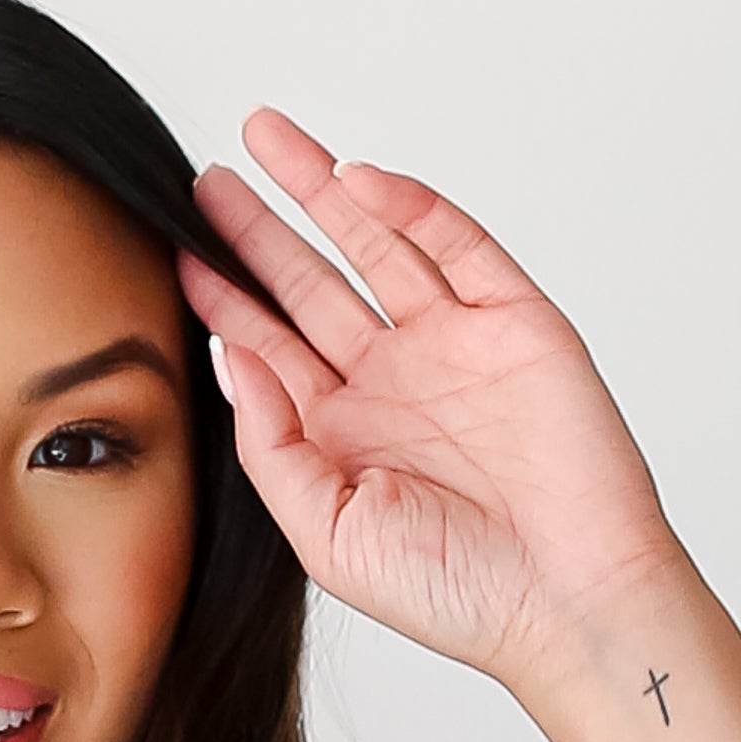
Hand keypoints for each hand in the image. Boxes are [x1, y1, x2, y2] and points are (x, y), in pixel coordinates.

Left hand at [179, 109, 684, 690]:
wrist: (565, 602)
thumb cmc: (453, 591)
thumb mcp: (327, 534)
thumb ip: (272, 449)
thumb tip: (233, 358)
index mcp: (343, 435)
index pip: (269, 347)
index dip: (224, 298)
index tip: (175, 251)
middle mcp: (393, 382)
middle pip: (311, 283)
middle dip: (259, 230)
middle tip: (207, 179)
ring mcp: (454, 345)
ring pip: (376, 244)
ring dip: (322, 191)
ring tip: (266, 139)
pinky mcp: (515, 321)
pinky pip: (457, 246)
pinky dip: (410, 208)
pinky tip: (355, 180)